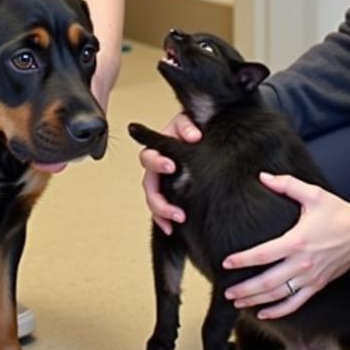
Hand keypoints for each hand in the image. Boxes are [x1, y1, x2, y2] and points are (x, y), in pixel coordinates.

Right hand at [138, 111, 200, 233]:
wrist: (201, 133)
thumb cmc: (191, 127)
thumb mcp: (189, 120)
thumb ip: (187, 126)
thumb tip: (193, 136)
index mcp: (158, 149)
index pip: (148, 157)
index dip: (157, 162)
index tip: (170, 166)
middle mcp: (157, 168)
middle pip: (148, 186)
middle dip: (159, 199)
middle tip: (175, 208)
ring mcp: (163, 182)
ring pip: (153, 200)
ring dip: (162, 213)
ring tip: (178, 219)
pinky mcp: (171, 192)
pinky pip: (161, 210)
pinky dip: (163, 220)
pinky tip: (172, 229)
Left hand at [222, 172, 349, 318]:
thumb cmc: (338, 212)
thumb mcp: (312, 194)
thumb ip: (286, 184)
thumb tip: (263, 177)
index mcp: (297, 241)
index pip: (263, 254)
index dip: (243, 260)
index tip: (227, 262)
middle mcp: (302, 263)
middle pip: (267, 282)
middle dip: (245, 289)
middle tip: (227, 292)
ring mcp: (310, 278)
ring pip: (278, 295)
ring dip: (256, 301)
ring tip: (238, 302)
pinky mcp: (318, 285)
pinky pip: (295, 303)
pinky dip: (279, 311)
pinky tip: (264, 313)